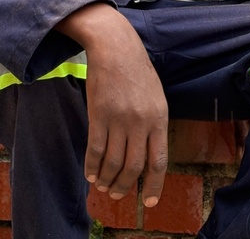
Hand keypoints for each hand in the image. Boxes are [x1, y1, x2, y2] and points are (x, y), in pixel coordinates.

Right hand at [55, 4, 168, 206]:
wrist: (115, 47)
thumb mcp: (156, 97)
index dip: (154, 185)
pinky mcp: (98, 114)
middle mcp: (141, 121)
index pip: (159, 161)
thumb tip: (148, 154)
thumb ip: (154, 124)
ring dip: (107, 179)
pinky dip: (92, 165)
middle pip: (134, 166)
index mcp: (159, 118)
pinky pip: (95, 148)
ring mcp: (119, 118)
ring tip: (103, 186)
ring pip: (114, 161)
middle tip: (117, 194)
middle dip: (125, 185)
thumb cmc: (136, 71)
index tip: (148, 202)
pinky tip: (90, 173)